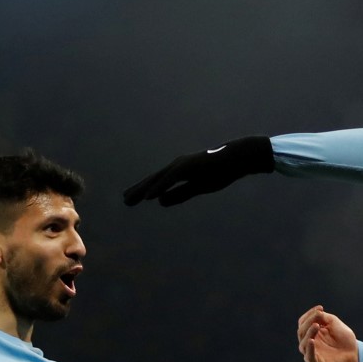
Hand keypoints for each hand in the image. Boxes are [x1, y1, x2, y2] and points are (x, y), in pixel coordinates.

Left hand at [123, 136, 273, 206]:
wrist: (237, 159)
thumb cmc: (220, 171)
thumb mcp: (197, 187)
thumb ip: (179, 194)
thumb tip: (160, 202)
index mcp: (179, 172)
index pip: (158, 183)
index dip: (144, 191)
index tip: (130, 199)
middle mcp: (177, 166)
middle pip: (154, 180)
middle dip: (138, 190)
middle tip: (125, 200)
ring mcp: (182, 165)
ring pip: (158, 179)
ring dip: (144, 189)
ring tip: (131, 199)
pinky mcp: (189, 166)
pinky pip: (170, 179)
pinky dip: (159, 187)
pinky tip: (149, 196)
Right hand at [297, 305, 359, 361]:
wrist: (356, 354)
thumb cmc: (344, 339)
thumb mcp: (333, 323)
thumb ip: (323, 317)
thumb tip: (315, 313)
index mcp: (312, 334)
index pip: (302, 323)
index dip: (309, 315)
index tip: (320, 308)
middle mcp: (309, 344)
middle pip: (301, 332)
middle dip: (308, 322)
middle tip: (319, 316)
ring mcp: (312, 355)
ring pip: (303, 344)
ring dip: (309, 333)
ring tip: (317, 325)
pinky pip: (310, 357)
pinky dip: (309, 349)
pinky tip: (312, 340)